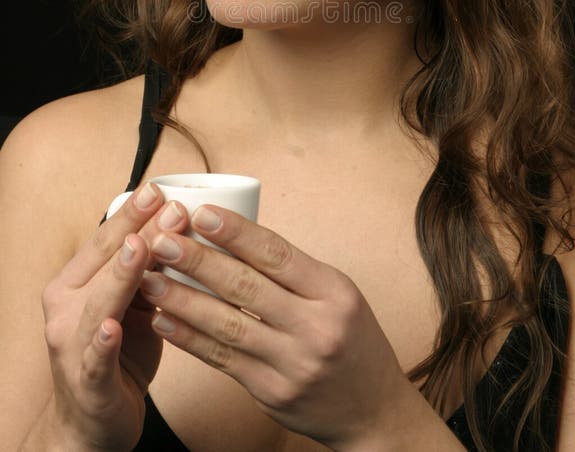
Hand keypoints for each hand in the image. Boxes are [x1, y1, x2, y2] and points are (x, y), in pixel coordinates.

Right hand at [41, 184, 189, 450]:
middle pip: (104, 263)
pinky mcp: (86, 381)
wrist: (91, 422)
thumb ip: (149, 270)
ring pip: (99, 303)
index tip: (159, 188)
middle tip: (171, 206)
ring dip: (121, 275)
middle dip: (139, 232)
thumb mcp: (134, 303)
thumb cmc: (119, 352)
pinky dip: (102, 342)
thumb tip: (186, 228)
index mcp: (75, 282)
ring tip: (140, 248)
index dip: (132, 213)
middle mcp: (65, 308)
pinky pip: (94, 359)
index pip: (104, 239)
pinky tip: (112, 327)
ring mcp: (71, 344)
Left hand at [141, 206, 404, 448]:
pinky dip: (190, 339)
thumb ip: (293, 273)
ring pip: (227, 325)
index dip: (236, 232)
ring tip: (149, 279)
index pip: (277, 254)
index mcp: (334, 292)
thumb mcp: (339, 295)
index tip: (201, 213)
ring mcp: (292, 364)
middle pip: (246, 286)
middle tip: (161, 240)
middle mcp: (315, 327)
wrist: (373, 412)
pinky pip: (223, 360)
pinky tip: (164, 321)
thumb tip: (234, 238)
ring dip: (183, 300)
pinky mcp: (272, 393)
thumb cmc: (352, 342)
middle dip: (198, 261)